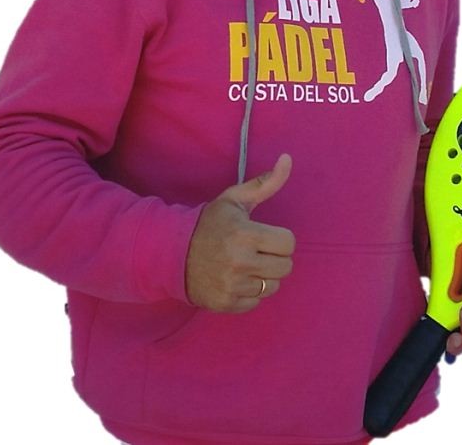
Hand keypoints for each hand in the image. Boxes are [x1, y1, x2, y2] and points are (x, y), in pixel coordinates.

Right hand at [185, 154, 294, 312]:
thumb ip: (266, 182)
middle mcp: (241, 262)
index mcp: (245, 233)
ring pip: (273, 286)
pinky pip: (257, 302)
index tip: (264, 235)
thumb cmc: (210, 223)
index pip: (289, 243)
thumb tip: (288, 158)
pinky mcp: (226, 303)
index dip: (279, 238)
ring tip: (245, 264)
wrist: (173, 253)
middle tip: (256, 250)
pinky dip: (250, 291)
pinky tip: (236, 278)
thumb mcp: (235, 199)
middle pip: (285, 267)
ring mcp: (233, 285)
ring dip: (263, 275)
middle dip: (275, 257)